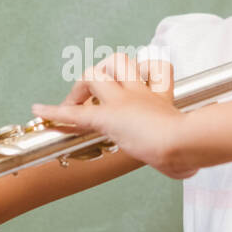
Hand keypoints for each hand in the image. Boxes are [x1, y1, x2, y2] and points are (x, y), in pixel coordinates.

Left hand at [31, 53, 197, 179]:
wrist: (185, 142)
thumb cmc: (192, 148)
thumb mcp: (189, 148)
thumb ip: (183, 157)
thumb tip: (187, 169)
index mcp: (162, 99)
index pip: (155, 70)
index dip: (142, 72)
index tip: (133, 79)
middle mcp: (141, 93)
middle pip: (119, 62)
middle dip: (105, 72)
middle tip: (95, 93)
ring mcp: (123, 102)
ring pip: (96, 73)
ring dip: (83, 86)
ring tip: (76, 100)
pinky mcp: (108, 116)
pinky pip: (76, 112)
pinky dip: (55, 111)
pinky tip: (40, 110)